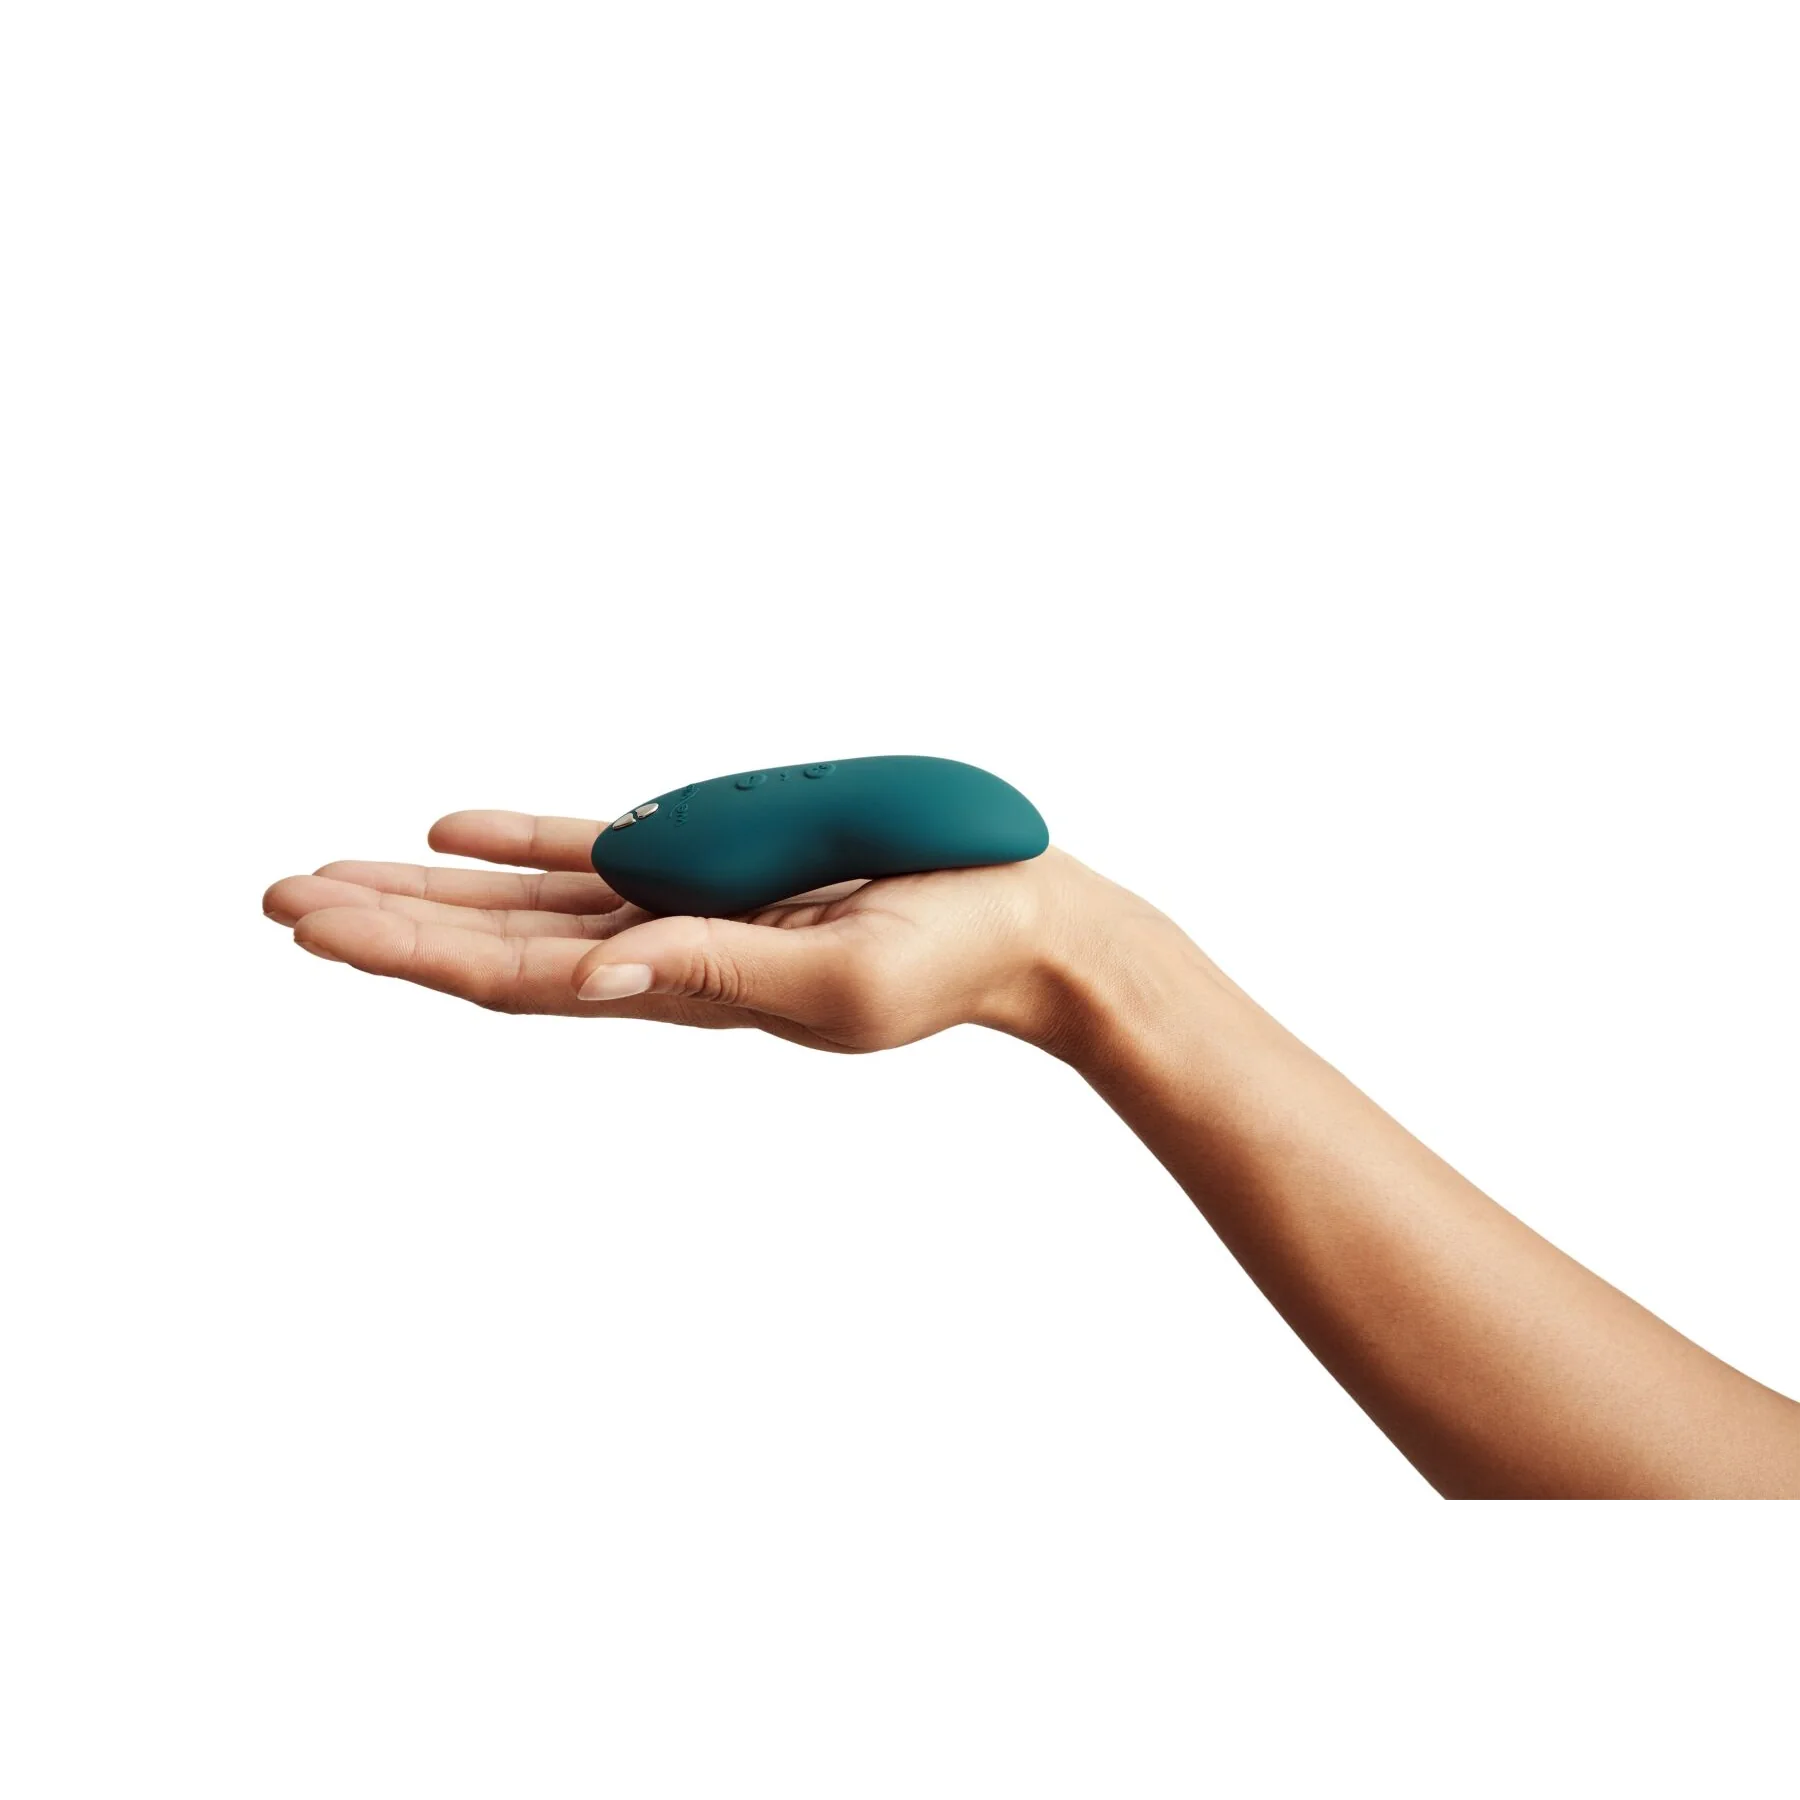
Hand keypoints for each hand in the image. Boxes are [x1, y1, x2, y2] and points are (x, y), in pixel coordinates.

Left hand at [263, 810, 1124, 1053]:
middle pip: (493, 942)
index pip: (514, 977)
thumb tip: (593, 975)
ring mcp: (686, 908)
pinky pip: (597, 854)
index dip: (408, 951)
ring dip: (429, 892)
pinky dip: (522, 843)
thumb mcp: (839, 974)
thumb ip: (718, 967)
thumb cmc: (949, 954)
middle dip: (385, 924)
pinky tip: (453, 829)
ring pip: (526, 900)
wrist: (1019, 930)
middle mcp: (663, 956)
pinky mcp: (718, 867)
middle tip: (274, 900)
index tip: (309, 924)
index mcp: (684, 989)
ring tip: (334, 876)